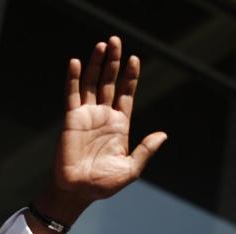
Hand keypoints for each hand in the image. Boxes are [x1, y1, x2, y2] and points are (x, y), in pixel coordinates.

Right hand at [31, 36, 166, 233]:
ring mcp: (87, 116)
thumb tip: (163, 135)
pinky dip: (74, 78)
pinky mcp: (72, 119)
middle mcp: (103, 116)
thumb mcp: (131, 169)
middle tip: (116, 41)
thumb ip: (145, 150)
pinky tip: (77, 63)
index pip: (126, 94)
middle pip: (110, 82)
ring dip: (97, 64)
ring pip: (92, 83)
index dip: (130, 77)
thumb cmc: (104, 184)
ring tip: (102, 45)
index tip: (135, 59)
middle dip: (114, 62)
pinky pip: (72, 95)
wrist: (78, 191)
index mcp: (119, 126)